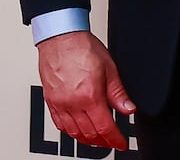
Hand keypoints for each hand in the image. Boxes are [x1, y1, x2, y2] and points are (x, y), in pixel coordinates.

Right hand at [37, 31, 135, 149]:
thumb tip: (129, 109)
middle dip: (102, 142)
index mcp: (89, 95)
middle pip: (89, 133)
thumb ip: (118, 93)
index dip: (115, 139)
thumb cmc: (82, 48)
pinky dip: (70, 132)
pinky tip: (77, 131)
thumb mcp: (109, 68)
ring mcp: (59, 103)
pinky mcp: (50, 101)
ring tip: (97, 140)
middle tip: (111, 142)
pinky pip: (59, 124)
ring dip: (86, 140)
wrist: (61, 37)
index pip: (104, 127)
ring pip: (73, 132)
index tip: (121, 143)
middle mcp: (72, 103)